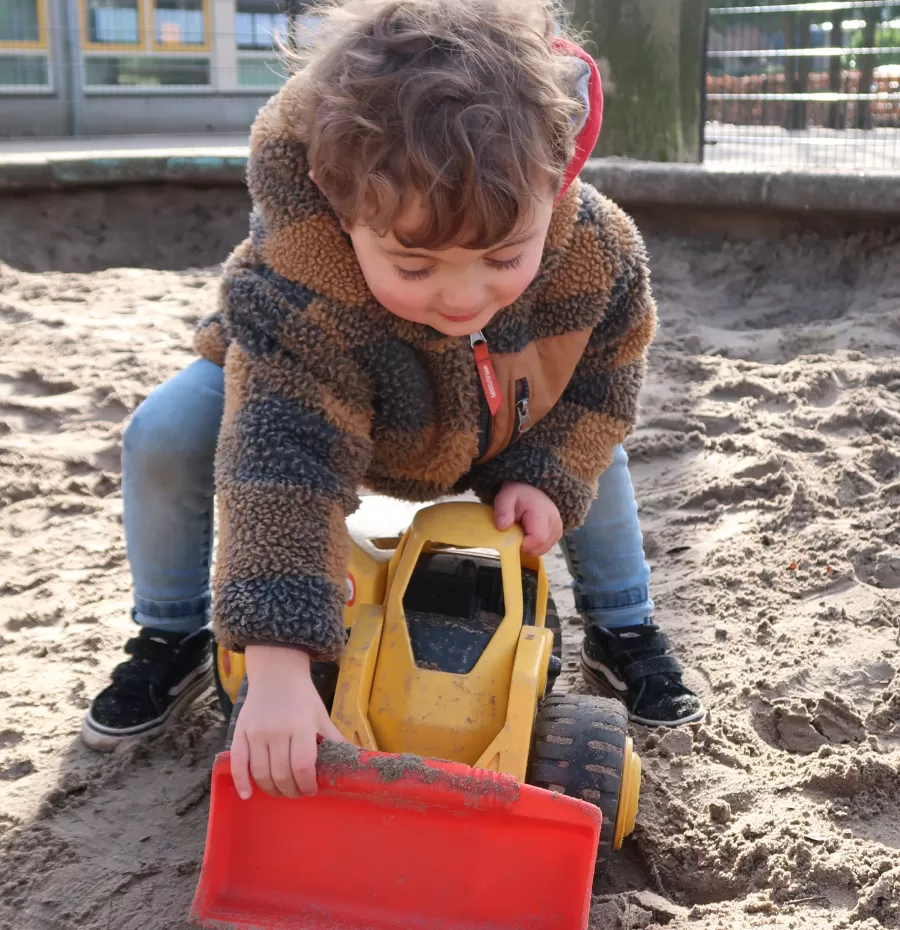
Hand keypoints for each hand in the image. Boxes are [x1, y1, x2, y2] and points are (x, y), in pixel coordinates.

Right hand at [230, 644, 345, 799]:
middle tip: (297, 793)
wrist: (276, 673)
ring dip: (272, 789)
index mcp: (301, 726)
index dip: (307, 784)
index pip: (303, 765)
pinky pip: (238, 763)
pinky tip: (248, 795)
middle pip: (282, 773)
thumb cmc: (303, 698)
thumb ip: (334, 740)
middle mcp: (277, 731)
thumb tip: (356, 760)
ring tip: (281, 791)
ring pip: (261, 772)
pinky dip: (241, 782)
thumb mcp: (321, 716)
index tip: (312, 790)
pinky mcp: (240, 733)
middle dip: (291, 790)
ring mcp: (256, 733)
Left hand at [493, 482, 562, 556]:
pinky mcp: (557, 534)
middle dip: (525, 546)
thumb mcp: (505, 497)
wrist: (531, 490)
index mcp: (543, 512)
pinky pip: (544, 548)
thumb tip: (502, 527)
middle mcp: (555, 521)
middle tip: (515, 533)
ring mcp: (558, 529)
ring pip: (542, 550)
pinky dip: (534, 545)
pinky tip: (528, 533)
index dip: (523, 545)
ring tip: (522, 531)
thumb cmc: (518, 495)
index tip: (512, 538)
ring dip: (529, 546)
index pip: (538, 539)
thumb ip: (503, 511)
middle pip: (540, 547)